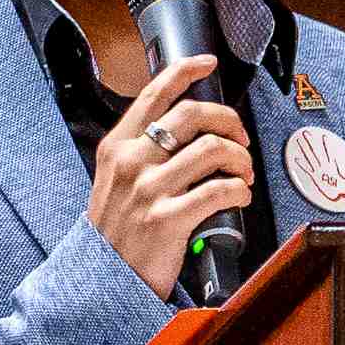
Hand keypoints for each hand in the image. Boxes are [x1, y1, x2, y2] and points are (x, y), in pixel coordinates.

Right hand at [88, 49, 261, 296]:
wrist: (101, 281)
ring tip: (243, 172)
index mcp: (117, 147)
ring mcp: (148, 190)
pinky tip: (238, 196)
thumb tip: (185, 130)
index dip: (185, 70)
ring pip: (211, 149)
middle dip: (228, 120)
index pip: (154, 94)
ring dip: (240, 158)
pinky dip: (238, 190)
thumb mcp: (113, 181)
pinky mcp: (167, 220)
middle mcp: (131, 163)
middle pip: (192, 114)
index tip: (208, 63)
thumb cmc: (115, 233)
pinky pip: (218, 191)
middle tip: (239, 137)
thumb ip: (141, 152)